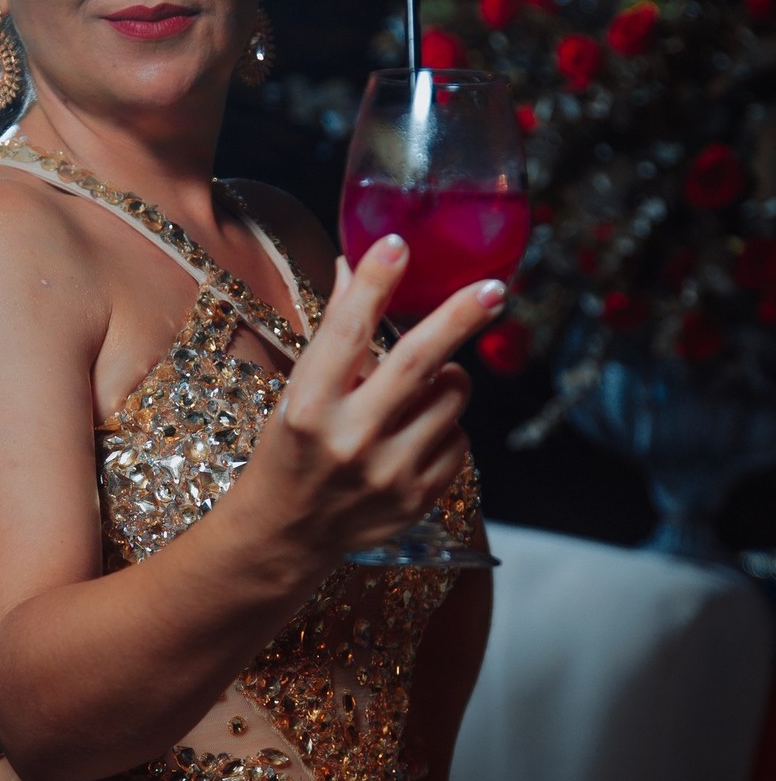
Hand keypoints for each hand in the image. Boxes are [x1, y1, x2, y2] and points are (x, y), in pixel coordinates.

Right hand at [244, 235, 505, 563]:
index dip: (375, 283)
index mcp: (309, 406)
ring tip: (419, 389)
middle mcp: (349, 439)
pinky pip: (460, 439)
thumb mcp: (298, 391)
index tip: (398, 246)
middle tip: (494, 289)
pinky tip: (416, 434)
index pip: (346, 331)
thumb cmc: (290, 449)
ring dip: (447, 379)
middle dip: (460, 318)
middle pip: (418, 362)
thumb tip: (360, 265)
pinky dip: (446, 426)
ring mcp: (389, 474)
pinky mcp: (419, 499)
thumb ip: (336, 332)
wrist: (286, 534)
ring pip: (451, 398)